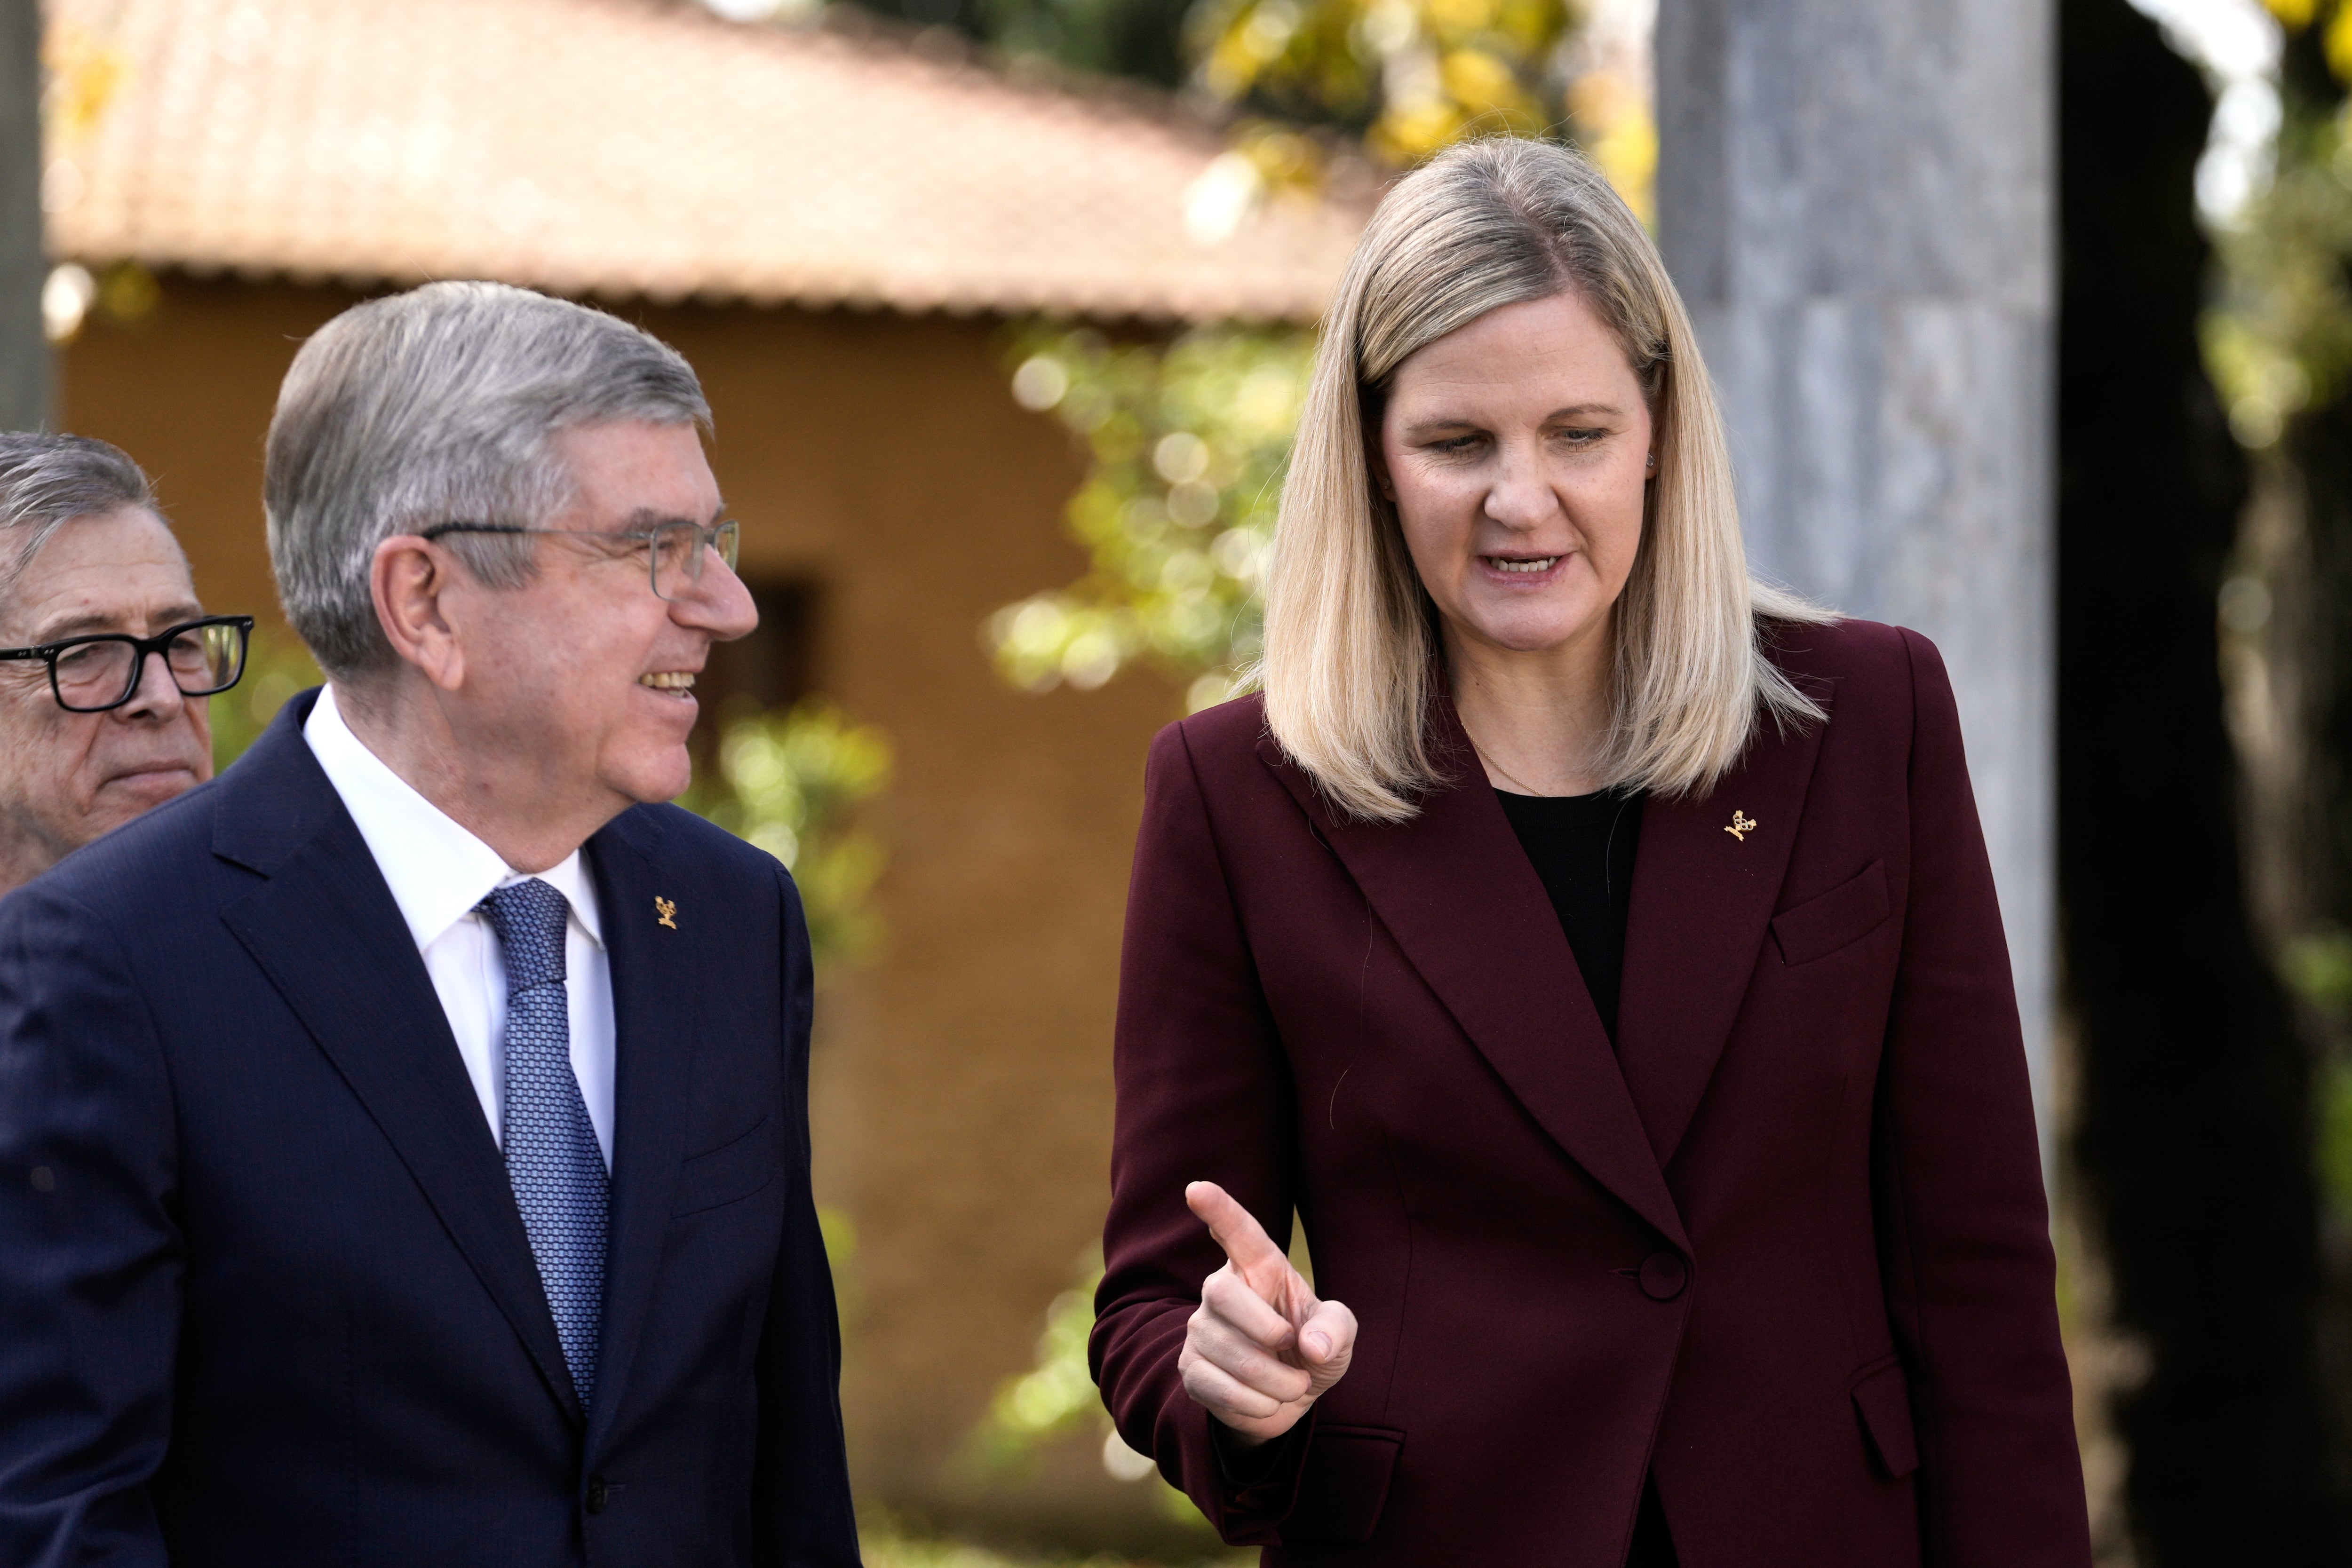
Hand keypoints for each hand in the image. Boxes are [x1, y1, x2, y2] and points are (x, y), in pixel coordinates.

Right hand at [1176, 1180, 1356, 1446]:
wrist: (1288, 1399)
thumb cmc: (1313, 1349)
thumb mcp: (1338, 1334)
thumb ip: (1337, 1328)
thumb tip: (1313, 1345)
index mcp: (1259, 1268)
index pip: (1238, 1233)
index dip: (1218, 1209)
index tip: (1196, 1189)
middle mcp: (1221, 1291)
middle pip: (1222, 1292)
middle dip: (1265, 1328)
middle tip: (1293, 1347)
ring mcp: (1200, 1329)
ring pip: (1231, 1353)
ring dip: (1276, 1381)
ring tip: (1292, 1385)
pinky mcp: (1191, 1369)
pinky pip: (1220, 1388)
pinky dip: (1257, 1405)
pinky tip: (1266, 1402)